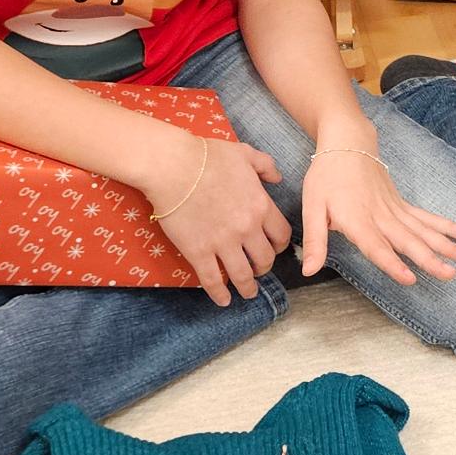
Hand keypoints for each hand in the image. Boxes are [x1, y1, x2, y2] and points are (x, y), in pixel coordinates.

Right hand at [142, 132, 293, 307]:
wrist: (174, 166)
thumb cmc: (208, 156)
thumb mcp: (245, 153)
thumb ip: (266, 165)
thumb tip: (278, 177)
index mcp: (261, 206)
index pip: (282, 235)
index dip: (280, 246)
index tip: (275, 249)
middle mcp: (247, 229)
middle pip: (265, 258)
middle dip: (265, 267)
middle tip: (259, 270)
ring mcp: (223, 243)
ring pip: (243, 275)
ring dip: (248, 287)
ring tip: (248, 293)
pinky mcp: (199, 252)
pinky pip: (212, 280)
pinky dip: (220, 294)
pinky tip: (224, 300)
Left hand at [301, 140, 455, 286]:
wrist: (348, 141)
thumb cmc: (326, 175)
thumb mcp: (312, 207)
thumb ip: (315, 240)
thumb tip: (308, 270)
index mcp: (357, 218)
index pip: (376, 245)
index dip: (392, 263)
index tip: (410, 278)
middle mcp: (381, 215)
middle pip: (408, 240)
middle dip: (430, 258)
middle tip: (449, 274)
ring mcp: (395, 209)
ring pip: (423, 229)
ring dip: (445, 243)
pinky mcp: (402, 204)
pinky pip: (427, 218)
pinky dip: (447, 226)